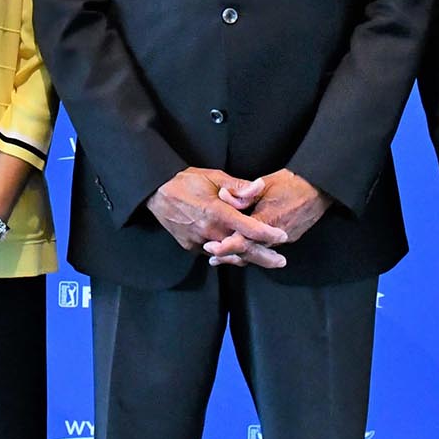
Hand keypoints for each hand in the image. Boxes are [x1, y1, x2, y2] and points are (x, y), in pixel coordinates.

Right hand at [147, 168, 287, 263]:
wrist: (156, 192)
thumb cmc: (186, 181)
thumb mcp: (213, 176)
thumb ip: (238, 186)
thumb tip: (259, 187)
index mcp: (216, 212)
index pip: (248, 228)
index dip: (267, 234)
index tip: (282, 236)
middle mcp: (208, 231)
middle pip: (242, 250)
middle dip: (264, 258)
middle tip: (281, 262)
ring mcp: (198, 242)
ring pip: (228, 255)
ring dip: (246, 258)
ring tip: (264, 258)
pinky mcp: (190, 247)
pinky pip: (213, 253)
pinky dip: (226, 254)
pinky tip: (236, 252)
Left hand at [204, 169, 331, 267]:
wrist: (319, 187)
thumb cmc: (291, 182)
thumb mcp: (264, 183)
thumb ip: (243, 193)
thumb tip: (223, 195)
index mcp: (268, 219)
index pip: (243, 239)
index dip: (226, 246)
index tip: (212, 247)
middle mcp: (277, 234)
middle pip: (250, 252)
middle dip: (230, 256)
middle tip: (213, 257)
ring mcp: (286, 238)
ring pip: (259, 252)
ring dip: (241, 255)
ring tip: (222, 256)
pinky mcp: (291, 238)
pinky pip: (268, 248)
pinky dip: (254, 250)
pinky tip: (244, 249)